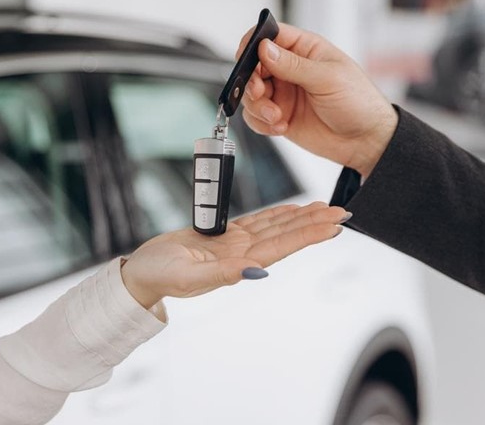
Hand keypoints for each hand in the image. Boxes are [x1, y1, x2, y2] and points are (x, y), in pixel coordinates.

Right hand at [121, 202, 348, 307]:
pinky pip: (256, 222)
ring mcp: (235, 245)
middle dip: (313, 223)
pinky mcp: (224, 236)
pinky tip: (291, 210)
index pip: (281, 247)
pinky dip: (276, 214)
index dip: (308, 236)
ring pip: (275, 226)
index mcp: (237, 265)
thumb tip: (254, 271)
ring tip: (324, 208)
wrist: (143, 273)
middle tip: (341, 212)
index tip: (332, 227)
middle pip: (285, 235)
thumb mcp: (187, 276)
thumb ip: (221, 274)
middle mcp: (242, 255)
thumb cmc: (159, 276)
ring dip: (300, 217)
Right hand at [238, 23, 397, 177]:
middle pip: (254, 66)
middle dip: (252, 81)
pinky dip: (261, 123)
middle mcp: (290, 70)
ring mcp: (284, 93)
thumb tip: (265, 48)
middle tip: (260, 93)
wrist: (365, 140)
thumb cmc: (359, 102)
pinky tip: (280, 126)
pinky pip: (256, 117)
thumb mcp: (328, 78)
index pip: (270, 36)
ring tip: (276, 116)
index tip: (245, 57)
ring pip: (251, 94)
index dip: (253, 43)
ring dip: (257, 106)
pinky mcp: (279, 116)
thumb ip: (293, 65)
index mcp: (305, 50)